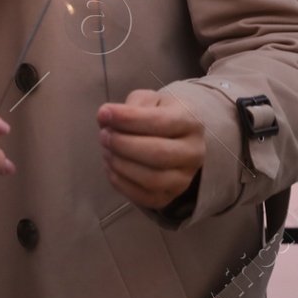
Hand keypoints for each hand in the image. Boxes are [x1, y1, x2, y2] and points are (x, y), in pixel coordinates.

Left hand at [96, 89, 204, 210]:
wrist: (176, 139)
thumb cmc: (159, 114)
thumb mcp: (149, 100)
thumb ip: (130, 106)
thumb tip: (104, 117)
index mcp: (191, 121)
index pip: (160, 122)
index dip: (128, 119)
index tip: (103, 113)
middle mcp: (194, 152)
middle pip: (158, 154)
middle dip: (123, 144)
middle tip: (103, 135)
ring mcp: (185, 178)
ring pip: (152, 179)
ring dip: (121, 165)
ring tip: (106, 150)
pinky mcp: (170, 197)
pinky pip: (144, 197)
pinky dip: (121, 183)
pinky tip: (110, 166)